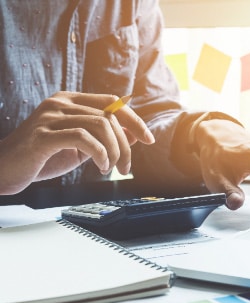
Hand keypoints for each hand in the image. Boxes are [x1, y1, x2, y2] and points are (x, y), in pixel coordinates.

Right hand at [0, 91, 154, 194]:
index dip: (134, 120)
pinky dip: (99, 154)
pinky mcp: (43, 135)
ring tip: (108, 168)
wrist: (6, 169)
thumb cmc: (44, 157)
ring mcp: (50, 116)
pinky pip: (83, 138)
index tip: (148, 139)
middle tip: (125, 168)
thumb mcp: (82, 147)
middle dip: (125, 146)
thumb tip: (134, 134)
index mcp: (71, 101)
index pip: (112, 103)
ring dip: (113, 152)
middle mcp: (61, 103)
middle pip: (110, 117)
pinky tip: (99, 166)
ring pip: (100, 126)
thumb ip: (105, 138)